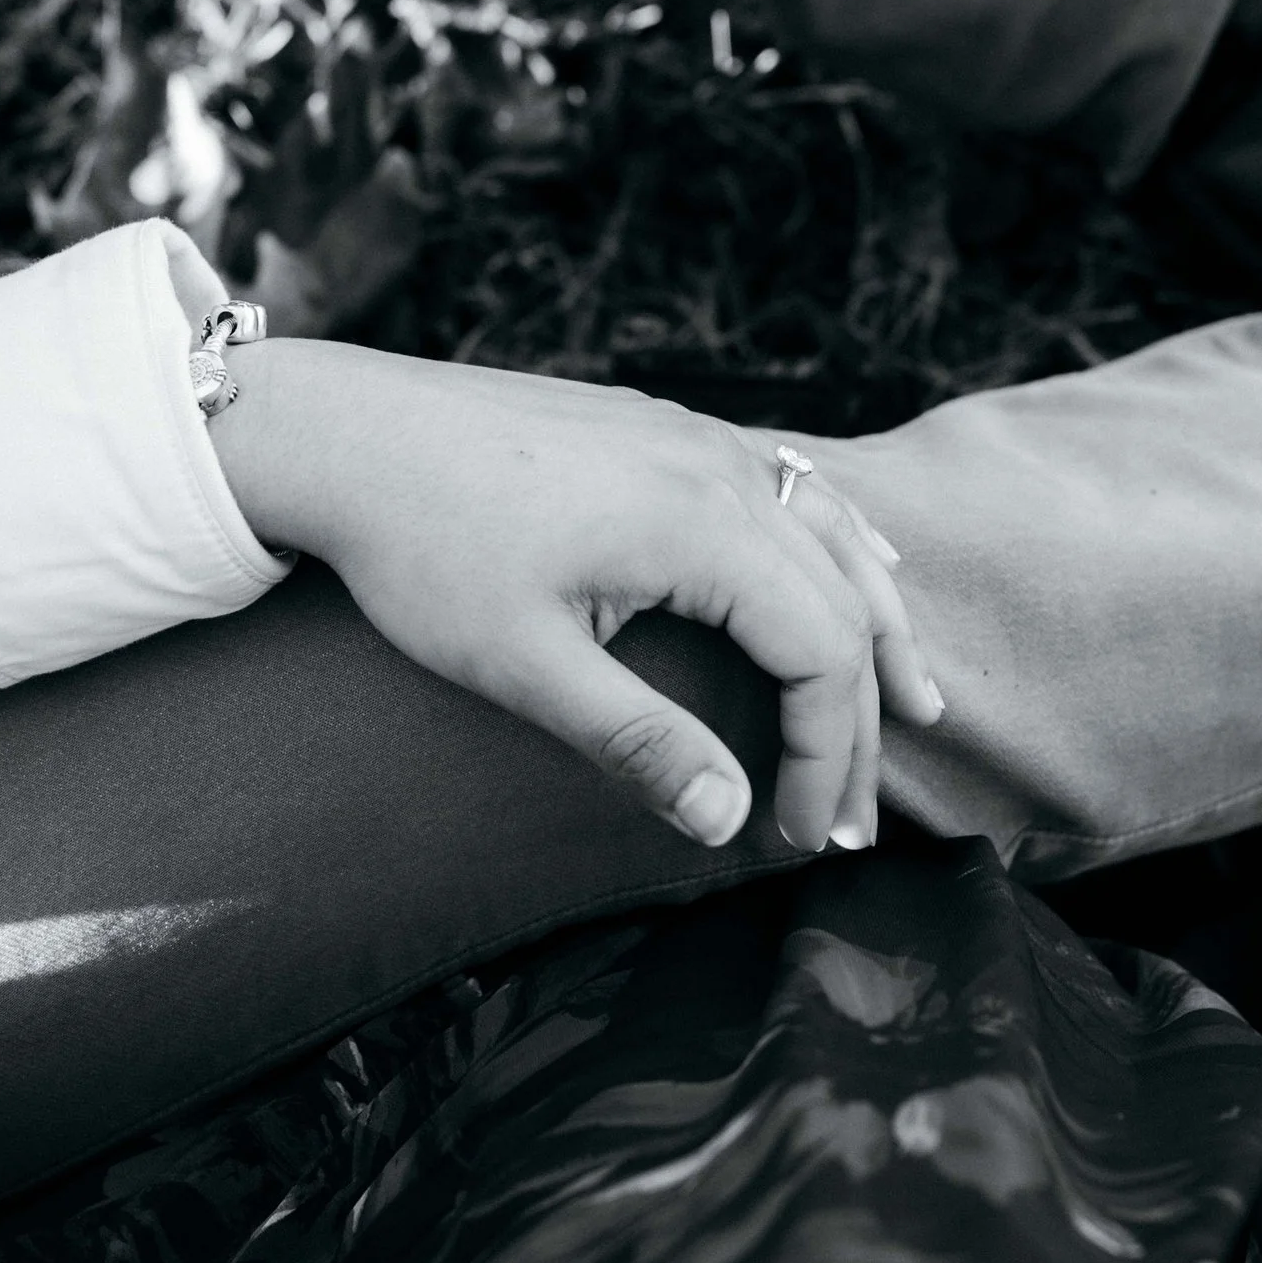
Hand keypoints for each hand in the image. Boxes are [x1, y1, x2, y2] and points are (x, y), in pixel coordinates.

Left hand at [209, 341, 941, 850]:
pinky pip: (790, 486)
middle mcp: (721, 466)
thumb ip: (637, 741)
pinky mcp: (663, 426)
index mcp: (701, 523)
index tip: (801, 836)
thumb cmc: (422, 549)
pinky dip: (838, 542)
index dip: (827, 755)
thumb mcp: (523, 665)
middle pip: (840, 602)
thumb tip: (728, 822)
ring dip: (873, 625)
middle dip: (858, 718)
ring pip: (830, 533)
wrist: (345, 431)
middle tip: (857, 818)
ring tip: (916, 701)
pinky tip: (861, 564)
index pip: (820, 653)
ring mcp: (696, 436)